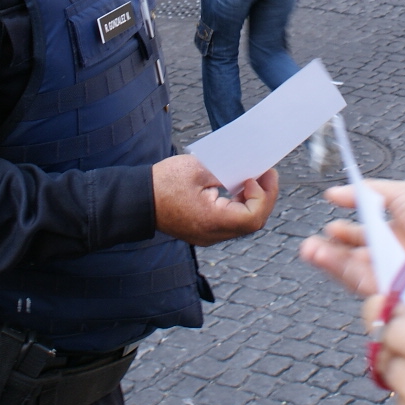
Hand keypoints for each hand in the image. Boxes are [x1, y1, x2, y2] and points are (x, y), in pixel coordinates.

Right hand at [152, 155, 277, 245]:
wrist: (137, 199)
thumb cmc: (163, 183)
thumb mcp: (198, 169)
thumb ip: (226, 171)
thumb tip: (249, 170)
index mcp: (211, 221)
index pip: (252, 217)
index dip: (263, 196)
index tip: (259, 175)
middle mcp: (212, 234)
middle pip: (251, 222)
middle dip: (264, 197)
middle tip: (267, 173)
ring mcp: (208, 236)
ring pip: (242, 223)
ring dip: (253, 201)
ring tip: (254, 178)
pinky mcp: (204, 231)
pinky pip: (230, 222)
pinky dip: (239, 205)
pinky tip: (239, 188)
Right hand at [299, 179, 404, 298]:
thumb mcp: (397, 194)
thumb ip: (364, 192)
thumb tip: (333, 192)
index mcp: (391, 235)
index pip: (359, 238)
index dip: (342, 234)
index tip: (329, 227)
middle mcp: (388, 257)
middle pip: (351, 258)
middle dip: (328, 251)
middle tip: (309, 245)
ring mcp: (389, 275)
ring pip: (352, 272)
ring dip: (329, 262)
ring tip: (311, 251)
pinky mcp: (391, 291)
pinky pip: (363, 285)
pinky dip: (344, 274)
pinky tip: (329, 262)